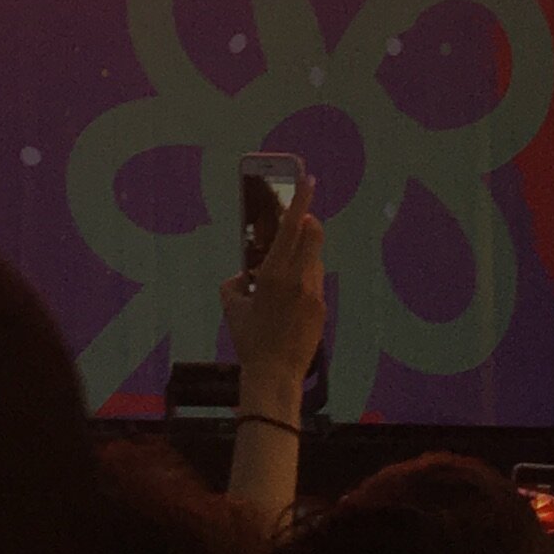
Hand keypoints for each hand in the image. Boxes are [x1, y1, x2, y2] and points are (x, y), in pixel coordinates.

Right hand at [221, 169, 324, 399]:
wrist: (275, 373)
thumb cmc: (249, 339)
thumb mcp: (231, 306)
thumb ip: (234, 281)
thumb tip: (243, 273)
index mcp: (275, 274)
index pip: (293, 227)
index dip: (302, 200)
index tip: (309, 180)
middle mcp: (299, 279)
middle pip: (314, 233)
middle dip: (307, 222)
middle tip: (297, 222)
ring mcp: (314, 293)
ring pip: (314, 259)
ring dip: (303, 256)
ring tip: (283, 276)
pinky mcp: (321, 307)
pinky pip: (314, 282)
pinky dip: (304, 280)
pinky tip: (289, 301)